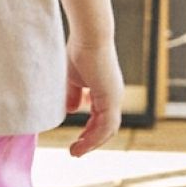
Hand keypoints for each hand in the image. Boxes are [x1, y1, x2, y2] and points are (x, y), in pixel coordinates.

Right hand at [65, 38, 123, 156]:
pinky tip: (81, 142)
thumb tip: (72, 110)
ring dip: (91, 142)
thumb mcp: (73, 77)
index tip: (76, 140)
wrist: (89, 34)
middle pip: (106, 127)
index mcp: (105, 90)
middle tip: (76, 151)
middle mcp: (113, 95)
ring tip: (76, 151)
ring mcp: (114, 97)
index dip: (89, 130)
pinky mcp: (111, 97)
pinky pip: (104, 125)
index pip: (101, 117)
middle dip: (91, 141)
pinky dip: (93, 136)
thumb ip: (73, 94)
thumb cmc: (79, 49)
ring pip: (107, 129)